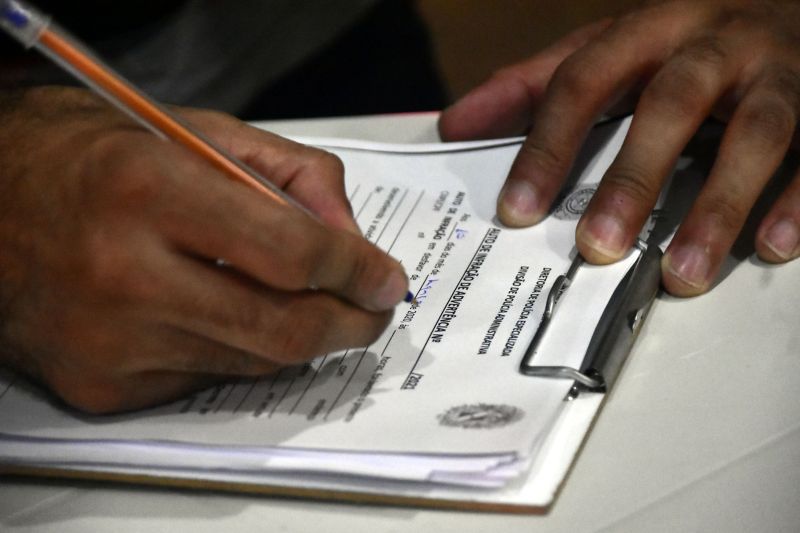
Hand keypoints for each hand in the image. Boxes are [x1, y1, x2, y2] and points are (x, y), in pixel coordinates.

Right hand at [0, 87, 408, 412]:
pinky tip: (224, 314)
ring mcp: (110, 342)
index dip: (355, 270)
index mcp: (148, 188)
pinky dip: (238, 349)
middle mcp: (123, 273)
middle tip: (371, 311)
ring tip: (305, 304)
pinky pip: (207, 378)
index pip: (289, 252)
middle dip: (349, 325)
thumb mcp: (197, 132)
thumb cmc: (96, 158)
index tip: (385, 279)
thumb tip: (350, 239)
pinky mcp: (101, 386)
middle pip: (282, 329)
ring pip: (252, 361)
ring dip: (296, 337)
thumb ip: (290, 175)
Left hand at [440, 0, 799, 295]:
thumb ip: (535, 86)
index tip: (518, 209)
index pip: (584, 79)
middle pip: (672, 103)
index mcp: (650, 30)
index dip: (548, 145)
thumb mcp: (608, 51)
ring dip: (718, 205)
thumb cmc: (686, 44)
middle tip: (597, 245)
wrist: (792, 9)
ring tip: (681, 272)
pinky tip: (770, 248)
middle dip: (633, 178)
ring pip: (755, 133)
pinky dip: (795, 202)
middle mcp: (715, 43)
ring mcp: (779, 72)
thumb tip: (456, 123)